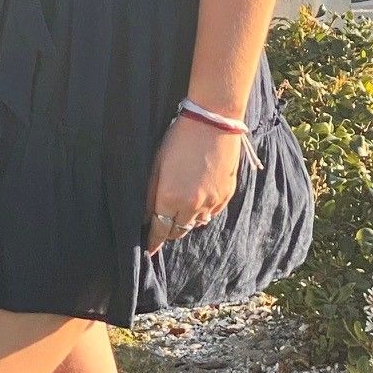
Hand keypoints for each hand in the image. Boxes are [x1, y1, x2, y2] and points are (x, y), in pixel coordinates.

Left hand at [143, 112, 240, 253]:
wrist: (212, 123)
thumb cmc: (178, 139)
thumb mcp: (156, 165)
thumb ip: (151, 194)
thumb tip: (146, 215)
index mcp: (170, 198)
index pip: (160, 230)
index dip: (153, 241)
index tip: (149, 249)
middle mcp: (192, 205)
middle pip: (178, 230)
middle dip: (169, 232)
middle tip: (161, 228)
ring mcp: (212, 202)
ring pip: (197, 224)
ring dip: (187, 222)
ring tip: (180, 213)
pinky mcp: (226, 195)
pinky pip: (212, 213)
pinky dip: (203, 213)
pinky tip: (197, 202)